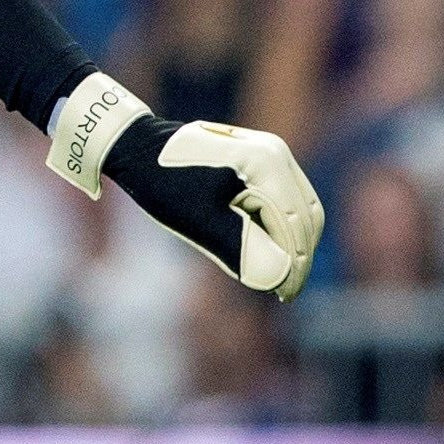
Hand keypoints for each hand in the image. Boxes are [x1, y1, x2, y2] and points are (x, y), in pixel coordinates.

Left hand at [45, 71, 323, 299]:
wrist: (137, 147)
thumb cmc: (163, 184)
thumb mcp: (198, 221)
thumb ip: (240, 248)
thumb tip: (279, 278)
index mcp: (264, 163)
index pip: (294, 225)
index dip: (293, 266)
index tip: (284, 296)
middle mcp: (275, 152)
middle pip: (306, 216)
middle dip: (298, 256)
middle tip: (283, 291)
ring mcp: (272, 151)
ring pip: (301, 207)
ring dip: (293, 242)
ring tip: (278, 276)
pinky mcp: (264, 158)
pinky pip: (286, 198)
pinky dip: (282, 225)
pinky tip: (268, 249)